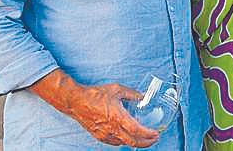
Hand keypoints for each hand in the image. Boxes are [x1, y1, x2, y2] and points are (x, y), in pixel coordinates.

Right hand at [30, 71, 158, 147]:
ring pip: (124, 143)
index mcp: (117, 117)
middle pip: (132, 142)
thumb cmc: (95, 95)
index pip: (136, 131)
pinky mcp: (98, 136)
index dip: (148, 134)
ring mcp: (104, 134)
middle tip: (154, 139)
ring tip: (144, 138)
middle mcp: (112, 129)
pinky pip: (114, 142)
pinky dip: (124, 142)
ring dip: (135, 142)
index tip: (156, 133)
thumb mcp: (117, 89)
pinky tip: (127, 138)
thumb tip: (143, 96)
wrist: (76, 102)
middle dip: (146, 142)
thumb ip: (132, 94)